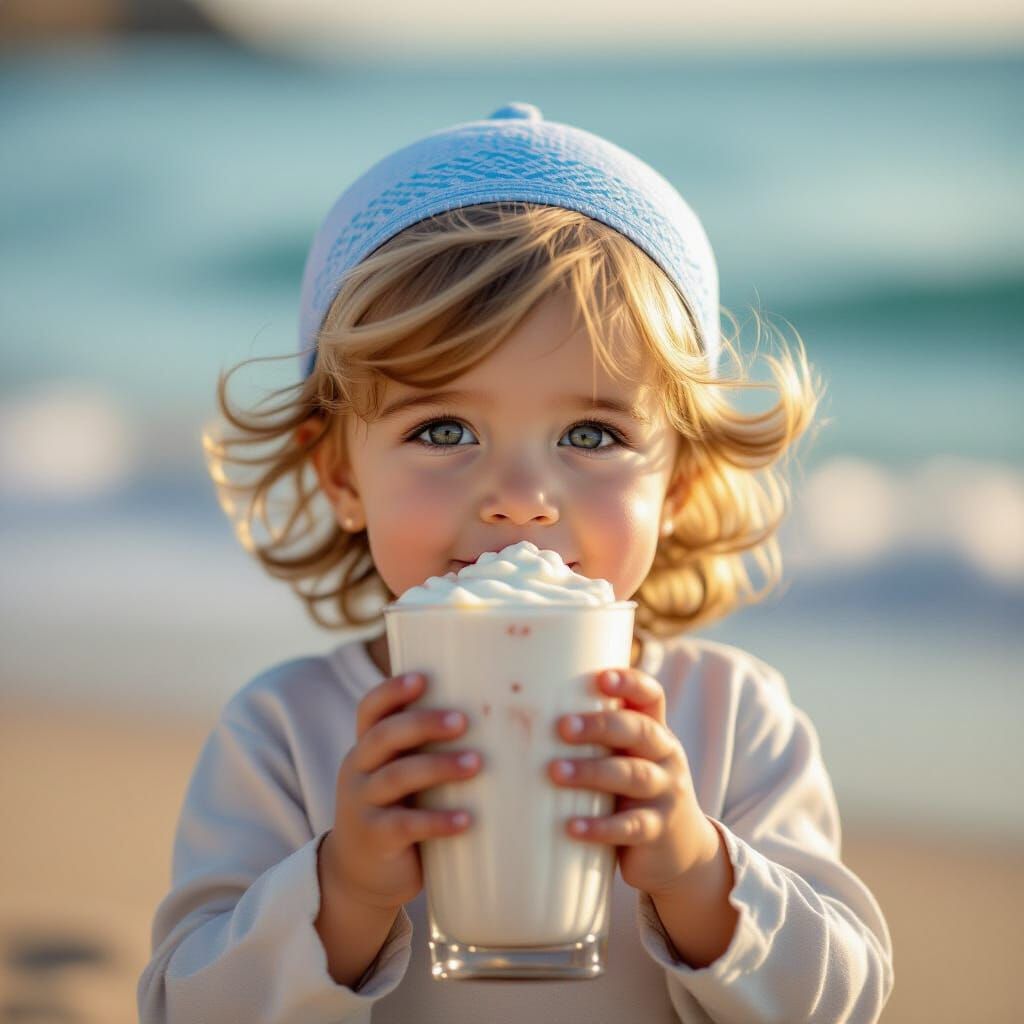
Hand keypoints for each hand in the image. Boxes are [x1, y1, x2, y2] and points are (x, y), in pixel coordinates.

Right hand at [321, 671, 480, 912]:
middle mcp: (357, 769)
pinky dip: (438, 820)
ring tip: (476, 764)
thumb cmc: (399, 809)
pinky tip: (467, 819)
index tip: (422, 678)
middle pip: (385, 736)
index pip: (370, 708)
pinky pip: (405, 825)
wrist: (362, 875)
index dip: (392, 691)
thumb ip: (424, 748)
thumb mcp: (401, 774)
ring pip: (396, 777)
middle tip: (463, 721)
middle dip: (424, 724)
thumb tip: (494, 712)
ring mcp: (361, 804)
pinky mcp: (374, 838)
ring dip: (438, 767)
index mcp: (366, 746)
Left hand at [548, 668, 719, 897]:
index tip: (601, 678)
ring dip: (592, 772)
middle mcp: (665, 756)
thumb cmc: (633, 792)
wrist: (679, 850)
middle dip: (601, 726)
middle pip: (639, 731)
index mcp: (655, 731)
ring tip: (555, 772)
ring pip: (633, 775)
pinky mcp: (657, 831)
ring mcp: (665, 793)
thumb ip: (596, 738)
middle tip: (563, 726)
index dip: (630, 683)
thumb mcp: (626, 758)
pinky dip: (600, 827)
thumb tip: (523, 713)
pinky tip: (572, 826)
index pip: (651, 696)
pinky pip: (630, 826)